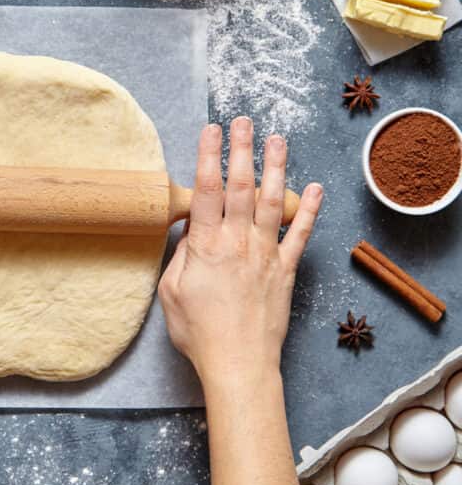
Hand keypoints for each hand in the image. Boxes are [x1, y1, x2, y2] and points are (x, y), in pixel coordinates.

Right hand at [158, 117, 322, 384]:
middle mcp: (238, 243)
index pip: (205, 190)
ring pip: (270, 201)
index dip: (208, 156)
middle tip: (243, 121)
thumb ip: (182, 256)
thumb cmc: (199, 332)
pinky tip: (314, 187)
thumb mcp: (172, 291)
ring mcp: (265, 254)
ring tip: (277, 139)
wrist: (239, 363)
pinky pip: (299, 235)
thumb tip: (190, 231)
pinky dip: (308, 210)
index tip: (210, 130)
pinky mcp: (285, 271)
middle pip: (239, 186)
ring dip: (274, 167)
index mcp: (206, 246)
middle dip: (241, 150)